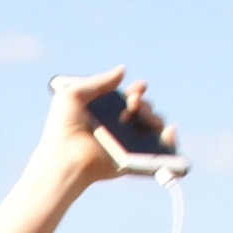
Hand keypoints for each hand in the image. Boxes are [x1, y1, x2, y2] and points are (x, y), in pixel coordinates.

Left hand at [37, 67, 170, 193]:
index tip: (137, 89)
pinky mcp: (134, 162)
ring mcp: (127, 146)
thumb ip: (97, 82)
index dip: (137, 91)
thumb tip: (122, 70)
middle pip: (143, 112)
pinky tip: (169, 131)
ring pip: (153, 127)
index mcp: (104, 114)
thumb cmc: (62, 129)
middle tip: (132, 103)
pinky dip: (170, 142)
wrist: (64, 157)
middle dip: (143, 103)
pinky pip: (160, 153)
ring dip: (154, 116)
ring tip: (141, 114)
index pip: (128, 100)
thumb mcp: (72, 96)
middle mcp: (117, 130)